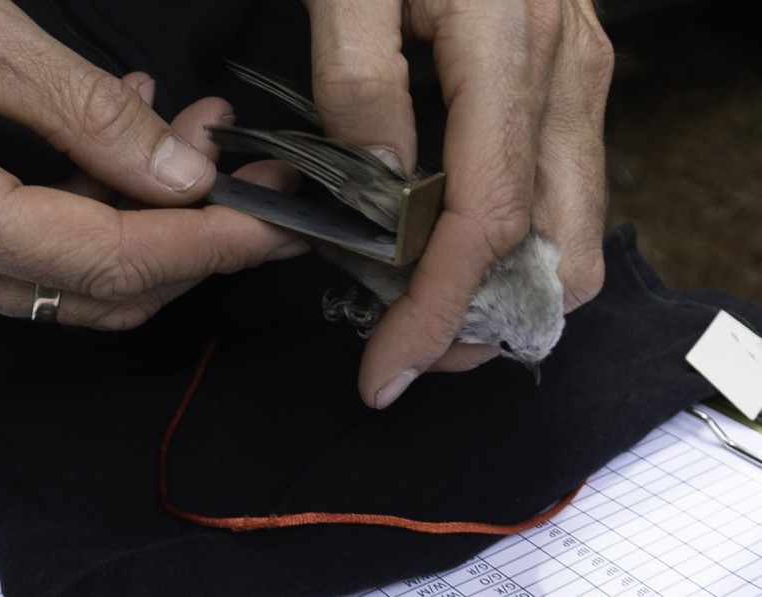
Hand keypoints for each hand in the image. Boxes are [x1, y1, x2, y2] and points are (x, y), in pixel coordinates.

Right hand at [0, 0, 305, 329]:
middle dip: (194, 242)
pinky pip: (43, 258)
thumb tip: (184, 177)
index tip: (276, 221)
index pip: (109, 261)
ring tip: (195, 139)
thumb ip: (91, 115)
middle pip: (104, 292)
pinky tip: (127, 149)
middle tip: (248, 173)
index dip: (208, 245)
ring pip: (81, 287)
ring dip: (153, 225)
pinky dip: (101, 215)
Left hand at [304, 0, 613, 406]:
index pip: (483, 221)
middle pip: (555, 253)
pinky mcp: (571, 79)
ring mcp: (579, 78)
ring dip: (502, 293)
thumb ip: (361, 82)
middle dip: (481, 325)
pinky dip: (511, 244)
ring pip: (571, 232)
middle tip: (405, 347)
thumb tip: (384, 185)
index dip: (436, 311)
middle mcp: (564, 75)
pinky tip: (448, 245)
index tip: (385, 369)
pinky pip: (561, 190)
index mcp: (507, 50)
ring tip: (421, 307)